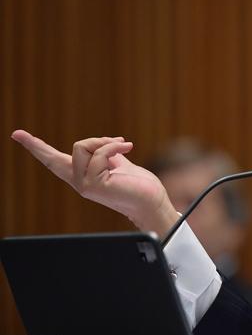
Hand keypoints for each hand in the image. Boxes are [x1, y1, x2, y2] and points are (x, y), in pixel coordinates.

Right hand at [11, 130, 177, 237]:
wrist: (151, 200)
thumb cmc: (138, 183)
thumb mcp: (117, 162)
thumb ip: (105, 153)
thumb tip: (103, 142)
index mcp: (81, 174)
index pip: (53, 160)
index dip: (35, 146)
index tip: (16, 134)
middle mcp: (78, 181)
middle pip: (67, 150)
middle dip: (81, 142)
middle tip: (109, 143)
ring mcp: (83, 185)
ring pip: (83, 147)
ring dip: (107, 143)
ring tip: (124, 148)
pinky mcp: (93, 186)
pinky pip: (100, 153)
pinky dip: (115, 147)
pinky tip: (127, 149)